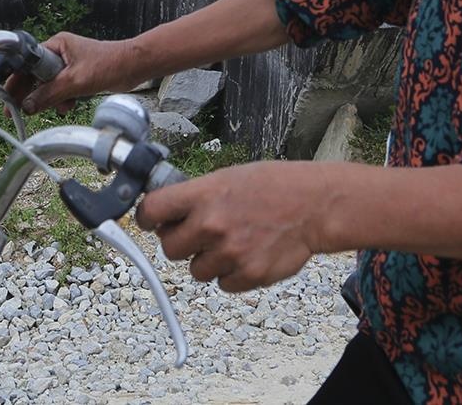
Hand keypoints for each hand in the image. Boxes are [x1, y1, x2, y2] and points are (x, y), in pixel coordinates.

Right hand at [7, 32, 140, 112]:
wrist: (134, 67)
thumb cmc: (110, 64)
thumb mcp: (75, 82)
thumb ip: (49, 94)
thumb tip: (28, 106)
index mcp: (56, 45)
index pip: (28, 64)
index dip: (17, 81)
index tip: (8, 98)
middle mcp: (60, 53)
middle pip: (35, 76)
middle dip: (31, 94)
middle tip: (17, 111)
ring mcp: (68, 65)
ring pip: (48, 86)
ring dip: (51, 99)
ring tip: (59, 107)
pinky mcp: (77, 76)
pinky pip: (61, 90)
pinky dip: (63, 100)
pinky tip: (69, 106)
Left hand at [136, 161, 322, 292]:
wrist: (315, 206)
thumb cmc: (274, 186)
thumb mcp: (228, 177)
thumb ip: (197, 196)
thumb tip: (167, 213)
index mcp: (204, 195)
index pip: (151, 210)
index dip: (146, 218)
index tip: (150, 221)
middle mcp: (212, 225)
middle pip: (169, 248)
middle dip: (180, 243)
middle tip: (198, 235)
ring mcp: (230, 253)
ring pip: (196, 270)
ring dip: (208, 261)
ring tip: (232, 243)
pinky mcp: (248, 275)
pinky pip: (223, 284)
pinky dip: (232, 274)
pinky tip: (248, 254)